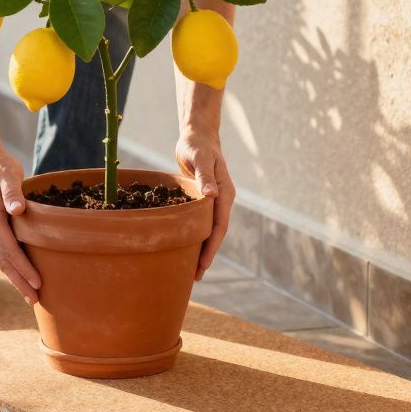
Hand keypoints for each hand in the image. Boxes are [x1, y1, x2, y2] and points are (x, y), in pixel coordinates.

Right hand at [0, 152, 40, 303]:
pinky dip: (10, 266)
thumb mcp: (7, 173)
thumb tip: (17, 209)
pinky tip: (20, 275)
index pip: (9, 249)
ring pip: (0, 260)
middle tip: (35, 300)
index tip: (37, 283)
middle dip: (19, 282)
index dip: (23, 268)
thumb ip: (12, 191)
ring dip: (14, 278)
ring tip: (30, 295)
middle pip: (3, 261)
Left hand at [175, 132, 234, 279]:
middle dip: (207, 254)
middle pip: (216, 233)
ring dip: (202, 248)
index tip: (203, 264)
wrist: (198, 136)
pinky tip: (185, 246)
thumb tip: (212, 195)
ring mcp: (214, 201)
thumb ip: (205, 177)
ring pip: (209, 229)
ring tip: (191, 269)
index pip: (219, 226)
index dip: (211, 246)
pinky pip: (201, 222)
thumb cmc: (198, 145)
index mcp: (225, 193)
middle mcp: (222, 200)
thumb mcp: (200, 159)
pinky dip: (195, 235)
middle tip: (195, 275)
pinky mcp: (203, 200)